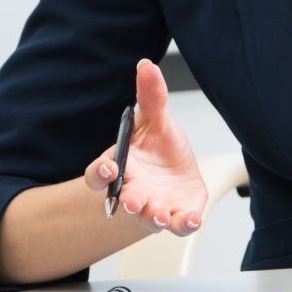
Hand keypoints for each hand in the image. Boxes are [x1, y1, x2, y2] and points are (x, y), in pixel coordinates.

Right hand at [86, 57, 205, 234]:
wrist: (179, 172)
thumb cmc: (160, 148)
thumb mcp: (157, 119)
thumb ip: (151, 97)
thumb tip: (146, 65)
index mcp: (122, 168)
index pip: (99, 174)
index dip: (100, 173)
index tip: (109, 168)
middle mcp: (134, 191)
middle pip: (123, 201)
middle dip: (129, 202)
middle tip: (134, 202)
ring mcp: (155, 206)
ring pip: (149, 218)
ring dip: (153, 217)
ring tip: (161, 214)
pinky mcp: (178, 215)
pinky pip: (178, 226)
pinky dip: (184, 224)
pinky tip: (191, 219)